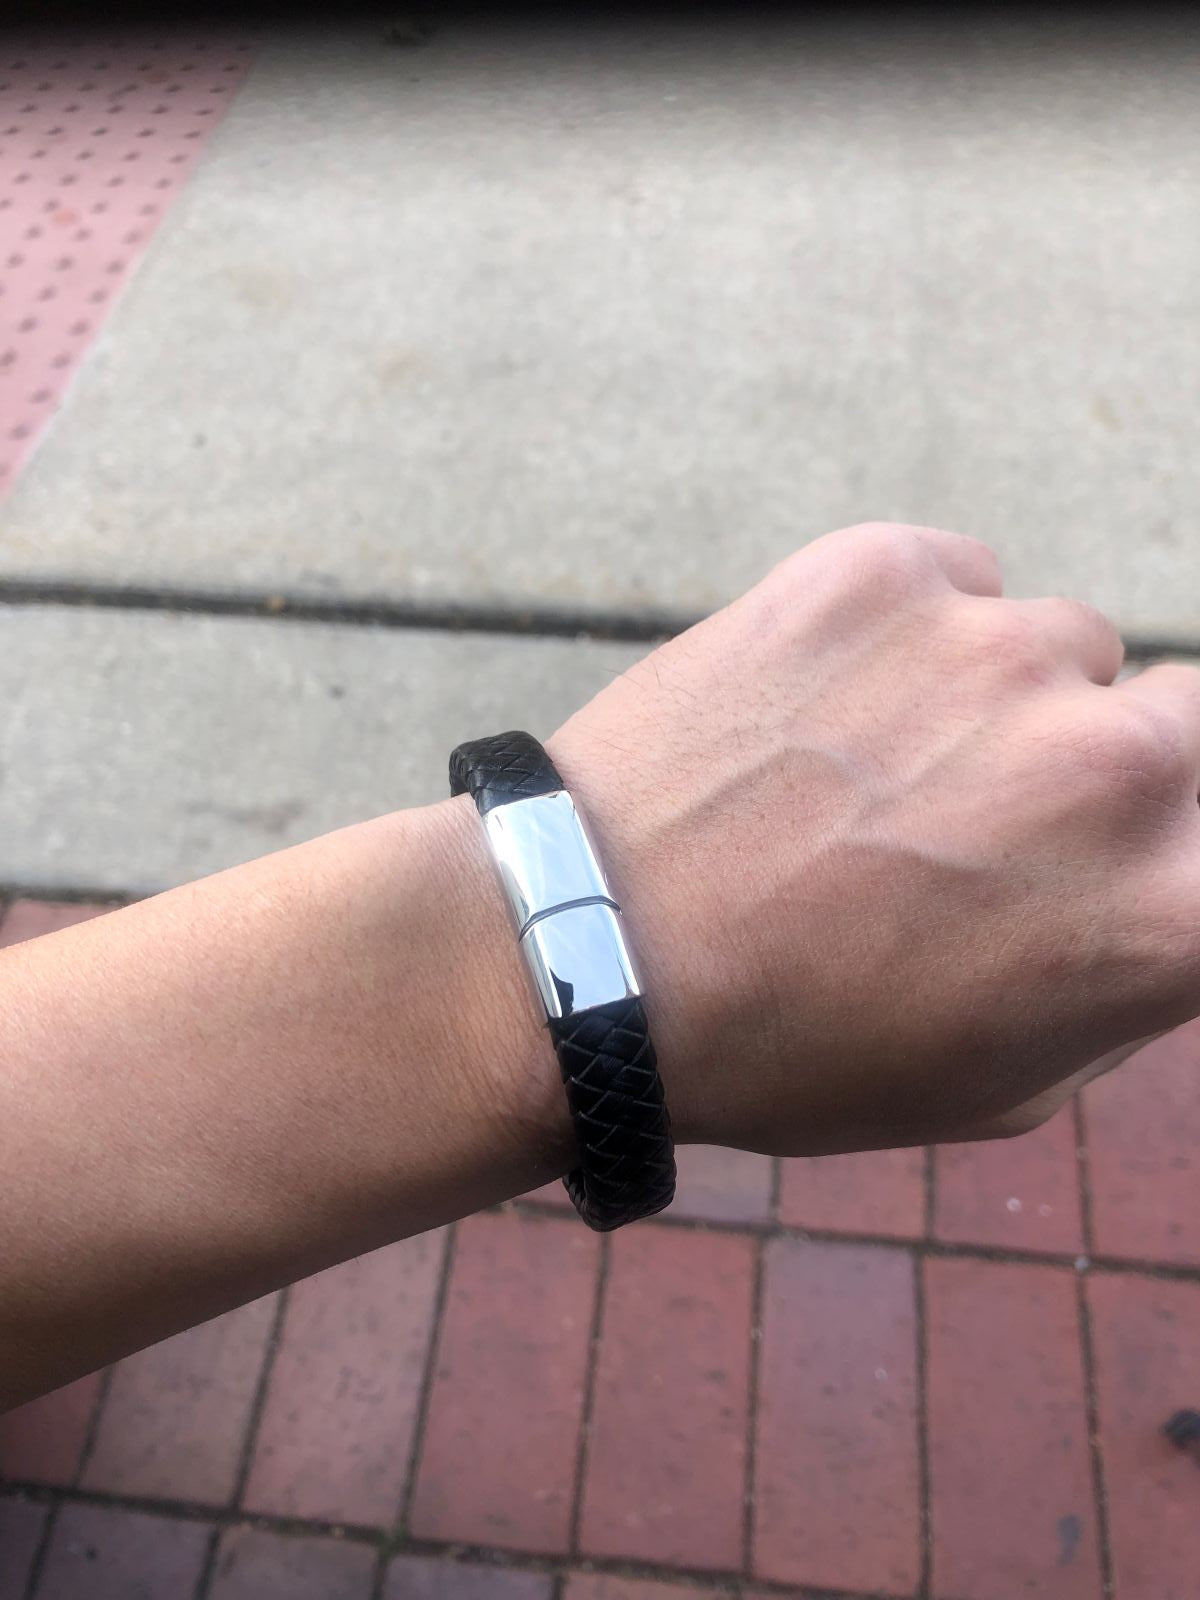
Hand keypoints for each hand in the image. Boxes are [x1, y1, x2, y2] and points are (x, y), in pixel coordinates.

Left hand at [548, 523, 1199, 1154]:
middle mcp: (1115, 762)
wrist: (591, 952)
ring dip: (1000, 698)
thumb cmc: (794, 1048)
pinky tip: (824, 708)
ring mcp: (998, 649)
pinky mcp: (885, 572)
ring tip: (873, 768)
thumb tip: (1163, 885)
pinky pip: (960, 581)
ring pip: (1063, 645)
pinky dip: (913, 634)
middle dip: (1119, 762)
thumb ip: (1128, 974)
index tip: (1125, 853)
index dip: (1182, 846)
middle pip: (1190, 715)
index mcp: (1168, 913)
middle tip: (997, 809)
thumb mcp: (1002, 1084)